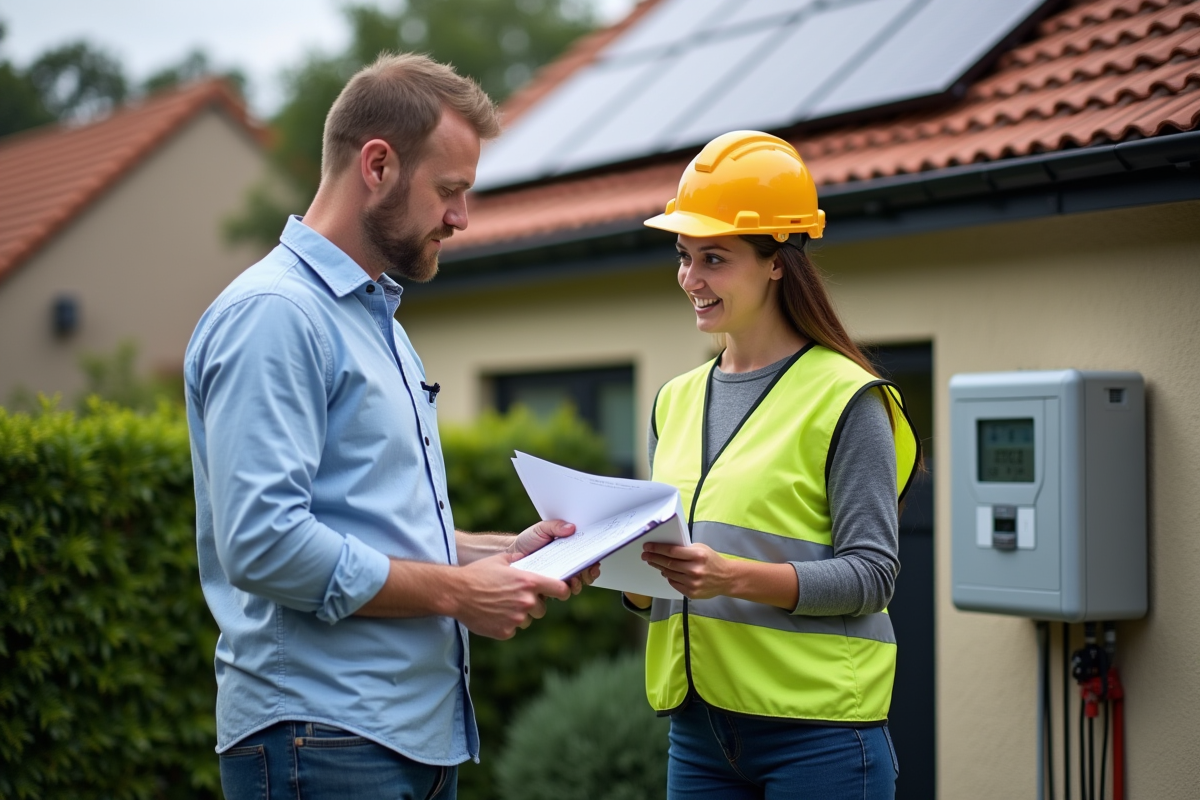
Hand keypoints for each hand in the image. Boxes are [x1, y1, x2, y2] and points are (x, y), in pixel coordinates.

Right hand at [451, 552, 570, 638]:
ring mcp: (517, 618)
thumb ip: (519, 560)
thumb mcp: (500, 560)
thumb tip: (528, 558)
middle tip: (516, 598)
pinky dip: (506, 624)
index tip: (561, 592)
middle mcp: (526, 601)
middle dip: (533, 605)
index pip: (560, 589)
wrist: (456, 593)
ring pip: (527, 620)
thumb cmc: (477, 574)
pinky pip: (513, 629)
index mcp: (528, 582)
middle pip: (542, 609)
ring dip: (519, 615)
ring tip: (501, 605)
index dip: (562, 590)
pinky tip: (493, 614)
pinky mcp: (506, 631)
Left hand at [509, 519, 599, 594]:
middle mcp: (567, 566)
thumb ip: (556, 526)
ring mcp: (558, 579)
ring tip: (573, 579)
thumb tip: (571, 527)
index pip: (587, 558)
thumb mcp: (542, 529)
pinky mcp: (548, 588)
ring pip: (575, 586)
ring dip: (578, 584)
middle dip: (590, 574)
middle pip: (586, 574)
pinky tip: (560, 585)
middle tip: (587, 571)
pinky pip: (558, 593)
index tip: (595, 561)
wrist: (511, 553)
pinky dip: (562, 591)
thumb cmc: (528, 540)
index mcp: (570, 552)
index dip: (594, 561)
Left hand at [642, 542, 734, 599]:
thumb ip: (685, 549)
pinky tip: (666, 572)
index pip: (671, 551)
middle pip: (668, 563)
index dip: (657, 549)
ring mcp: (693, 583)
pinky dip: (668, 577)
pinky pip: (674, 584)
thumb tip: (665, 548)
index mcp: (697, 555)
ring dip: (659, 567)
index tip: (647, 547)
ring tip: (653, 562)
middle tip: (645, 555)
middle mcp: (694, 570)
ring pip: (669, 574)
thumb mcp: (701, 549)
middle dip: (654, 558)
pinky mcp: (691, 593)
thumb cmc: (712, 561)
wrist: (726, 578)